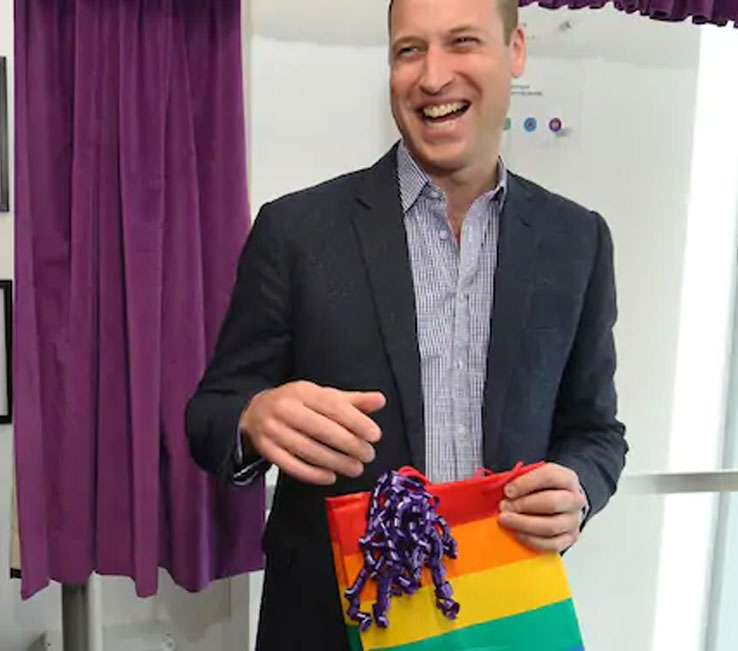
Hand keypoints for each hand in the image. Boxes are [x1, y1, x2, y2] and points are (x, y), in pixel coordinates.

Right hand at [240, 381, 385, 485]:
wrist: (255, 412)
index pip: (332, 406)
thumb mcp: (322, 396)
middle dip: (349, 444)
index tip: (375, 435)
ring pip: (308, 450)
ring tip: (355, 468)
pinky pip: (292, 466)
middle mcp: (285, 409)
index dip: (355, 421)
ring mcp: (273, 431)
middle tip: (368, 455)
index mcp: (302, 392)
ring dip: (335, 462)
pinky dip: (313, 474)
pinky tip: (331, 476)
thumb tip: (380, 400)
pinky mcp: (267, 450)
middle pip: (321, 429)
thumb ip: (352, 401)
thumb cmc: (297, 404)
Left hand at [497, 463, 585, 552]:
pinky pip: (552, 544)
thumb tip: (500, 487)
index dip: (526, 483)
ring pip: (551, 526)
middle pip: (551, 503)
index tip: (507, 490)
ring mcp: (574, 521)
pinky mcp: (570, 538)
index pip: (549, 477)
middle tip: (504, 506)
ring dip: (524, 524)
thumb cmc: (544, 488)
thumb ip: (520, 479)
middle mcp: (575, 499)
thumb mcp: (534, 476)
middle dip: (523, 505)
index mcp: (566, 478)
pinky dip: (532, 540)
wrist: (561, 501)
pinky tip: (517, 533)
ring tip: (506, 520)